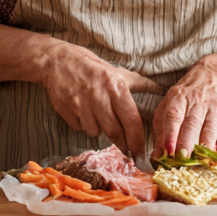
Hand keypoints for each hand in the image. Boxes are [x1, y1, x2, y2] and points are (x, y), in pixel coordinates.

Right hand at [39, 40, 164, 156]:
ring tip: (96, 115)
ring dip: (98, 129)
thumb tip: (160, 89)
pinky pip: (79, 127)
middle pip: (114, 131)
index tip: (140, 154)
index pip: (131, 120)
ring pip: (95, 131)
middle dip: (121, 143)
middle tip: (125, 149)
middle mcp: (99, 97)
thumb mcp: (117, 72)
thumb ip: (139, 83)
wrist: (56, 60)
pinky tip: (81, 110)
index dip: (137, 141)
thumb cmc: (90, 66)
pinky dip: (82, 123)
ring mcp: (81, 104)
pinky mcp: (66, 110)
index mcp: (115, 87)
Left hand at [151, 61, 216, 157]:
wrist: (212, 76)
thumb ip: (160, 131)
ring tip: (202, 160)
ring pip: (211, 127)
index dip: (170, 133)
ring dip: (206, 144)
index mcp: (178, 99)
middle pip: (191, 123)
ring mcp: (213, 108)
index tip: (168, 149)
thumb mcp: (167, 106)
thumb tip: (157, 157)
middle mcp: (197, 102)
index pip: (173, 116)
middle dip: (187, 142)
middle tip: (183, 159)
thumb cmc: (184, 96)